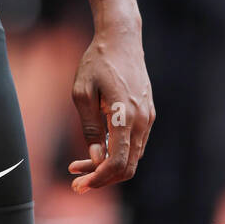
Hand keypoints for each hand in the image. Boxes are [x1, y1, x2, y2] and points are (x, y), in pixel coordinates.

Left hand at [68, 24, 154, 193]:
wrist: (122, 39)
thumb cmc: (97, 62)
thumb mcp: (82, 92)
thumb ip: (90, 127)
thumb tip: (96, 158)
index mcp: (125, 116)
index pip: (117, 162)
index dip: (99, 178)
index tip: (79, 183)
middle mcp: (142, 121)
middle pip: (127, 167)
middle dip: (102, 179)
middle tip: (76, 182)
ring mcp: (147, 118)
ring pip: (132, 158)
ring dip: (108, 168)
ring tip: (79, 166)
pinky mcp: (147, 115)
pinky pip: (135, 144)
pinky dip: (118, 154)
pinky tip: (97, 150)